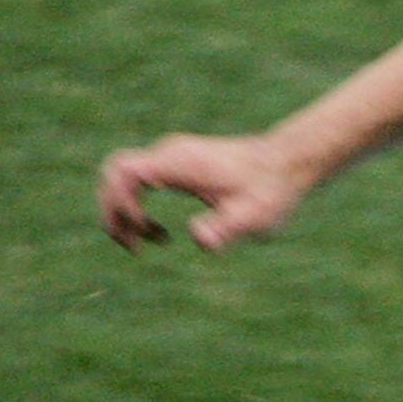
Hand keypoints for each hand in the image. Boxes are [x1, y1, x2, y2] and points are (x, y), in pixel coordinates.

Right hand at [97, 131, 321, 251]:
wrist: (288, 163)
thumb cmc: (272, 191)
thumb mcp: (253, 216)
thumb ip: (227, 228)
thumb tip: (201, 240)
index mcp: (179, 162)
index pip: (125, 173)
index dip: (122, 203)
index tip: (144, 231)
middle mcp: (169, 154)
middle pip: (114, 175)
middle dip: (114, 212)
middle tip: (134, 247)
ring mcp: (171, 156)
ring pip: (122, 179)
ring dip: (124, 213)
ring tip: (146, 245)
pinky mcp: (176, 164)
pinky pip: (138, 182)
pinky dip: (137, 208)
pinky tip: (161, 235)